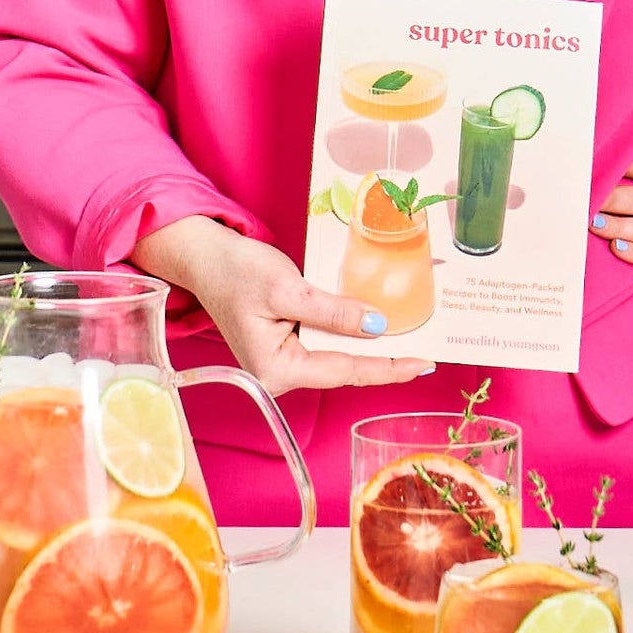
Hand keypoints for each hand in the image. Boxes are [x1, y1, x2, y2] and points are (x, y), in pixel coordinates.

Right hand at [131, 216, 432, 396]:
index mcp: (277, 370)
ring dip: (369, 347)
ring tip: (410, 342)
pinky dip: (350, 334)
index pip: (345, 370)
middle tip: (426, 352)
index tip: (422, 363)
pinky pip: (325, 344)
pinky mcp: (285, 345)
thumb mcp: (289, 287)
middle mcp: (280, 375)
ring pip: (337, 356)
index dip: (388, 366)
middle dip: (384, 360)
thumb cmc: (237, 271)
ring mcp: (282, 362)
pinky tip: (373, 326)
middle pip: (344, 368)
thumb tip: (378, 328)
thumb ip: (333, 312)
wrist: (206, 257)